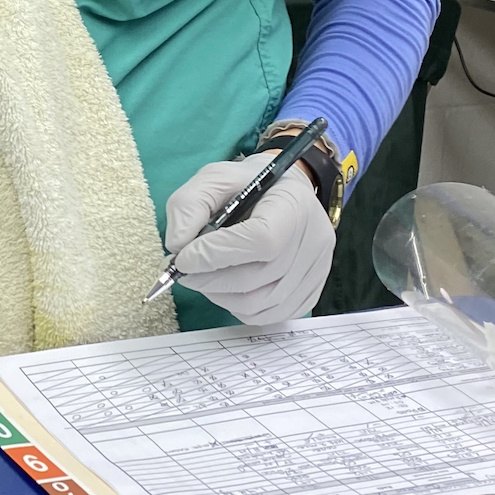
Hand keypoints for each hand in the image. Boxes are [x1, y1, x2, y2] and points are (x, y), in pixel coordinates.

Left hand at [165, 152, 335, 323]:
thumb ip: (189, 205)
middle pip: (256, 279)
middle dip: (209, 279)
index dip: (217, 254)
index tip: (183, 258)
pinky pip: (267, 316)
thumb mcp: (214, 178)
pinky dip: (237, 307)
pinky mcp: (310, 292)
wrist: (286, 192)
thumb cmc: (250, 184)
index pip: (261, 240)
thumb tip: (178, 247)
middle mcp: (313, 241)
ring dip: (219, 295)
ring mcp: (315, 271)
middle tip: (183, 271)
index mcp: (292, 204)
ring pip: (258, 305)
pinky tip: (227, 286)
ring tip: (204, 276)